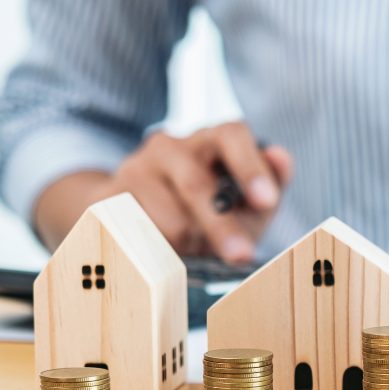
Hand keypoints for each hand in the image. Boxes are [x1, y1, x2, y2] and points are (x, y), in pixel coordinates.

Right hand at [33, 122, 293, 263]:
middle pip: (195, 182)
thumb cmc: (207, 207)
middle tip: (241, 255)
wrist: (136, 214)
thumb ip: (271, 184)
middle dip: (222, 225)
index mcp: (211, 140)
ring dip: (187, 244)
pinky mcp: (107, 197)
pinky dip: (160, 252)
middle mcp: (170, 145)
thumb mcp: (246, 201)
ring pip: (166, 217)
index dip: (251, 167)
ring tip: (193, 247)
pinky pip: (138, 235)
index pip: (232, 135)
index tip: (267, 201)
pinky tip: (165, 250)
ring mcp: (134, 168)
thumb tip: (281, 157)